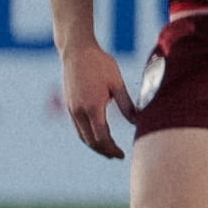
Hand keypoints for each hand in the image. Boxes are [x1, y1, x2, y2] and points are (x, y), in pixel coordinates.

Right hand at [58, 42, 132, 161]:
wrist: (76, 51)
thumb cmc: (100, 64)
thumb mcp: (118, 84)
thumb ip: (127, 105)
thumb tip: (138, 122)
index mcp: (92, 107)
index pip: (101, 138)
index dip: (111, 149)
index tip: (121, 155)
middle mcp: (79, 111)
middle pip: (90, 141)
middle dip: (104, 151)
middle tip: (117, 156)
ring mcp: (71, 109)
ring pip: (82, 135)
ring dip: (95, 146)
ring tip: (108, 151)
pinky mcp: (70, 105)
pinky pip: (78, 127)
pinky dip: (87, 136)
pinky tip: (97, 137)